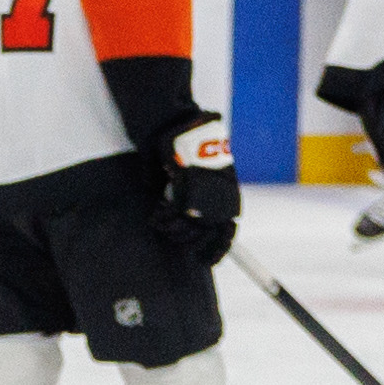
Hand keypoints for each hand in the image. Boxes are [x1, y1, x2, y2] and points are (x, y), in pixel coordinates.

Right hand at [151, 118, 240, 261]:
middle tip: (171, 235)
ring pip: (188, 228)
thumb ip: (198, 196)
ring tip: (161, 222)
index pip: (228, 233)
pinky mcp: (185, 187)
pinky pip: (172, 214)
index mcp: (229, 196)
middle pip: (206, 235)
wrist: (177, 123)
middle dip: (187, 241)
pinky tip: (155, 215)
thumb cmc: (187, 146)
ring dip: (172, 230)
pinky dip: (161, 218)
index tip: (204, 262)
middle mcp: (220, 197)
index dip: (217, 251)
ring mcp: (204, 193)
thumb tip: (190, 216)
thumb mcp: (199, 175)